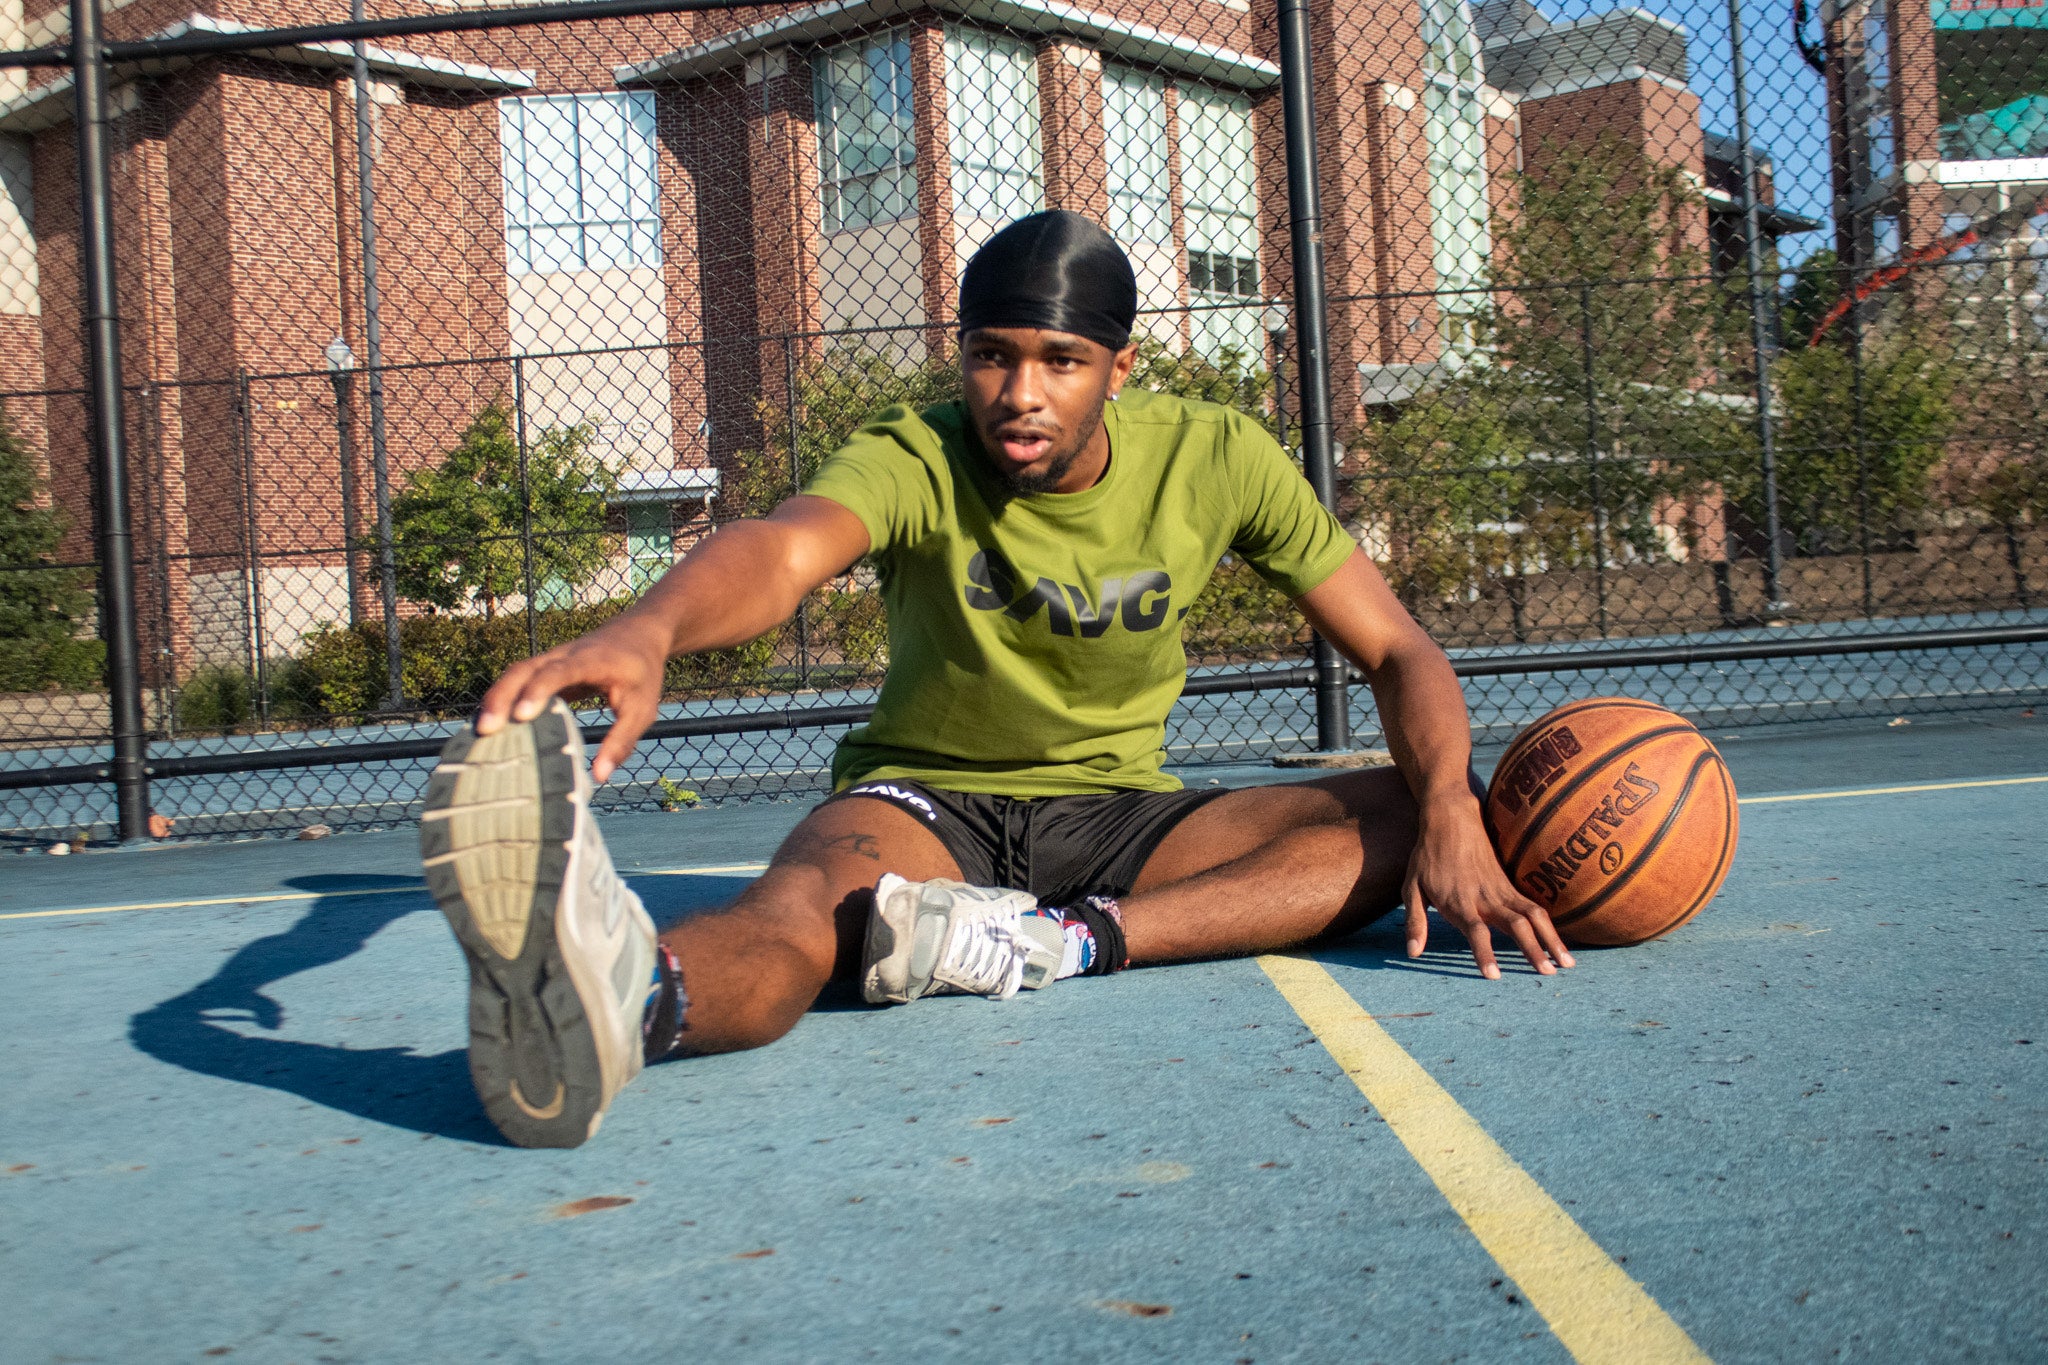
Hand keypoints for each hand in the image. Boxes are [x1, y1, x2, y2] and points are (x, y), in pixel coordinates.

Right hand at [474, 615, 669, 782]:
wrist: (639, 633)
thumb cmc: (642, 674)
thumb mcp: (642, 709)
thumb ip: (621, 741)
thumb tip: (599, 776)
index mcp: (591, 660)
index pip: (559, 671)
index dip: (539, 690)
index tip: (522, 715)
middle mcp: (565, 655)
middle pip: (525, 669)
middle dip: (503, 696)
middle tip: (486, 729)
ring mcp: (551, 658)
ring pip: (515, 672)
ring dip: (495, 697)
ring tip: (479, 730)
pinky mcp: (545, 666)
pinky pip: (517, 678)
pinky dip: (501, 696)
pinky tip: (488, 722)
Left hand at [1402, 799, 1574, 978]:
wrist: (1451, 819)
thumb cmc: (1427, 856)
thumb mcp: (1411, 887)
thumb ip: (1415, 921)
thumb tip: (1412, 953)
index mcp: (1458, 901)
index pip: (1475, 931)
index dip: (1484, 953)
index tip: (1494, 976)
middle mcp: (1485, 898)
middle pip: (1515, 925)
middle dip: (1532, 949)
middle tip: (1547, 974)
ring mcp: (1501, 890)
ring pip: (1533, 916)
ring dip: (1551, 939)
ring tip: (1567, 965)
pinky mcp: (1510, 885)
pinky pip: (1535, 907)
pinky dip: (1550, 926)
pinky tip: (1560, 945)